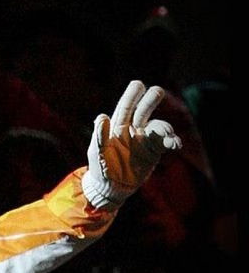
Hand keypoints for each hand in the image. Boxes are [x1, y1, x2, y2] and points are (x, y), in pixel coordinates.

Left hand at [82, 80, 182, 208]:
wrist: (111, 188)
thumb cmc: (100, 167)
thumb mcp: (96, 152)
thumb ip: (99, 135)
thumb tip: (102, 116)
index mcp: (117, 126)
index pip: (125, 107)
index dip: (132, 95)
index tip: (138, 84)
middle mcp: (133, 129)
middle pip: (144, 110)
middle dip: (150, 100)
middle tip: (156, 91)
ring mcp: (145, 139)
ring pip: (158, 125)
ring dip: (164, 127)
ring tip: (168, 135)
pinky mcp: (155, 151)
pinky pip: (166, 142)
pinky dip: (172, 141)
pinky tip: (175, 144)